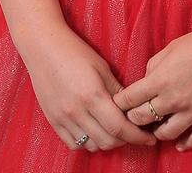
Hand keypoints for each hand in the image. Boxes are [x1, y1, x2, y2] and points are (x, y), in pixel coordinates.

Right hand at [22, 26, 156, 151]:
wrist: (42, 46)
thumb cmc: (74, 51)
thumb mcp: (102, 67)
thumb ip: (117, 91)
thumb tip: (133, 108)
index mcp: (92, 95)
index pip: (120, 127)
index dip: (137, 136)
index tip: (149, 138)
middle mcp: (77, 111)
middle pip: (108, 141)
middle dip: (125, 140)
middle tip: (134, 132)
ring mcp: (63, 118)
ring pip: (92, 146)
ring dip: (107, 142)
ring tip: (114, 130)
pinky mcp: (53, 121)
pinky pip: (74, 144)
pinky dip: (87, 142)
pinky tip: (94, 131)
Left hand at [112, 23, 191, 151]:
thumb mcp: (172, 47)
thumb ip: (155, 65)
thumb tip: (147, 80)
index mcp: (161, 79)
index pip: (130, 99)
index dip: (121, 103)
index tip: (119, 104)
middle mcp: (174, 99)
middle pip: (143, 119)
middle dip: (134, 119)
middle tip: (134, 118)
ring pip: (166, 134)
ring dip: (157, 133)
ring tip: (156, 130)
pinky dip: (185, 144)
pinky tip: (180, 143)